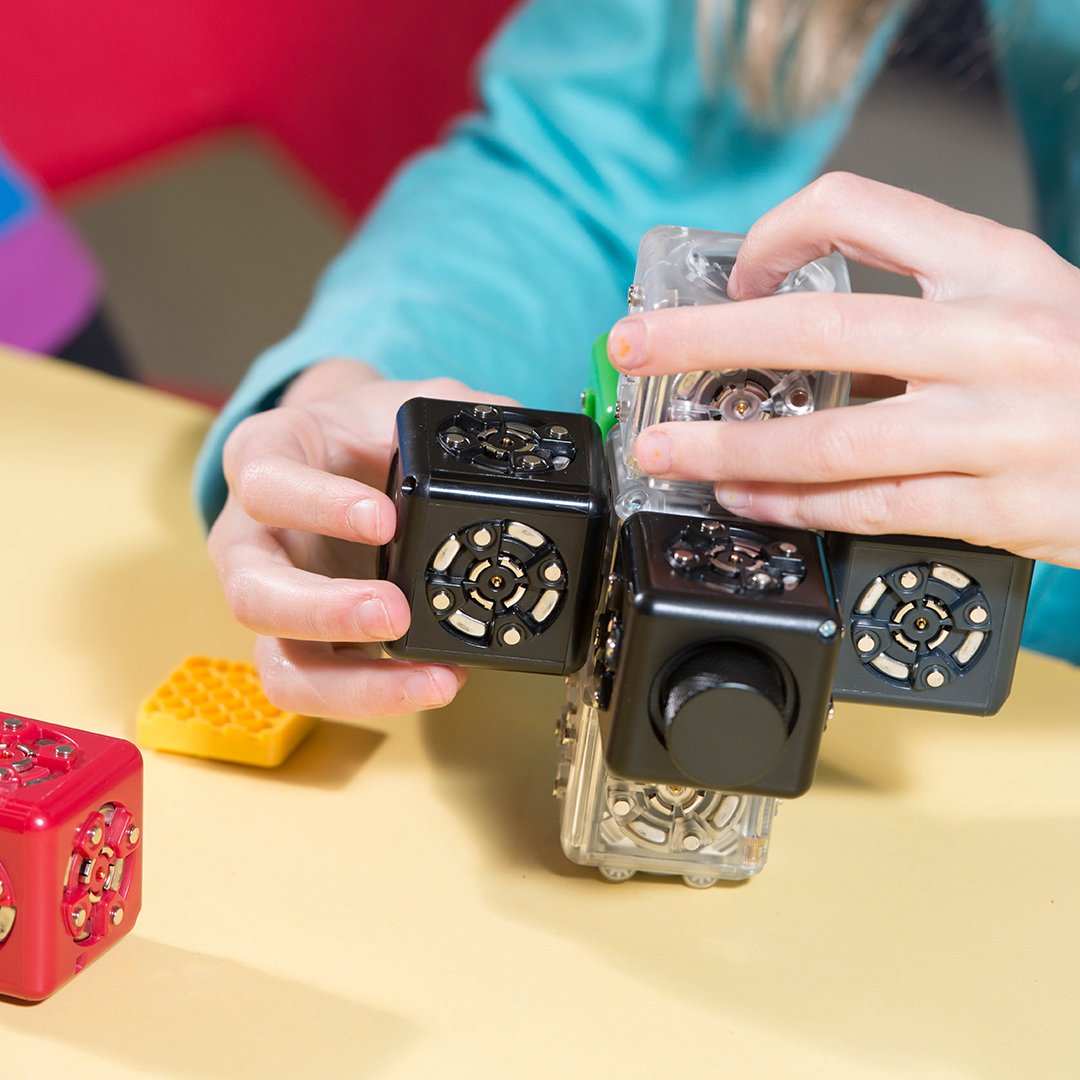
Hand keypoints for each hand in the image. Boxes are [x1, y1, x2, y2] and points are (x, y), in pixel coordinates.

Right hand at [208, 359, 511, 719]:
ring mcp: (273, 598)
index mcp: (267, 459)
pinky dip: (375, 695)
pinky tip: (435, 679)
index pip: (263, 480)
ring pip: (277, 662)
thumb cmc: (374, 429)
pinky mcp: (304, 642)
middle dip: (324, 611)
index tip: (384, 519)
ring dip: (351, 683)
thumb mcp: (415, 401)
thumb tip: (527, 434)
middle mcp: (251, 536)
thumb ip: (465, 412)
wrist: (355, 454)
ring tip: (430, 677)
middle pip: (251, 591)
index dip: (317, 503)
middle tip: (396, 611)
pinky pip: (319, 687)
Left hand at [608, 172, 1079, 568]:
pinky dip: (793, 505)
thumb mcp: (1019, 299)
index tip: (732, 276)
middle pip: (818, 330)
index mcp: (996, 265)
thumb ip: (916, 306)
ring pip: (831, 438)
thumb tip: (793, 334)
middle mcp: (994, 337)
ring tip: (666, 448)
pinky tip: (742, 497)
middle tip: (634, 348)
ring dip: (730, 445)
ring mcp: (994, 428)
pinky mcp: (995, 506)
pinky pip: (869, 505)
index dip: (776, 235)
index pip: (859, 209)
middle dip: (705, 341)